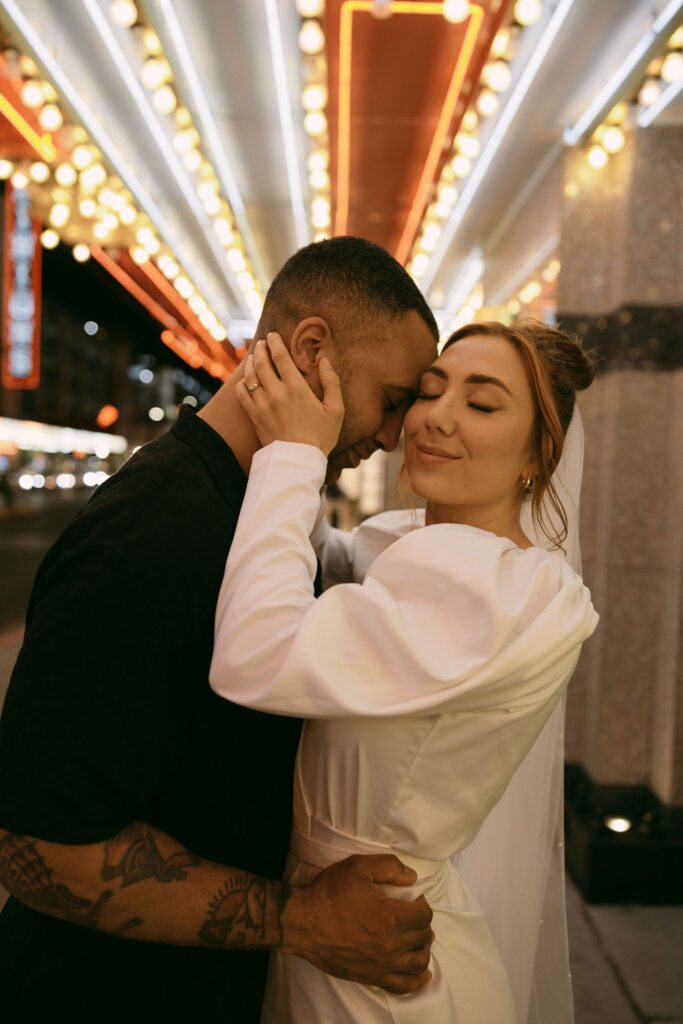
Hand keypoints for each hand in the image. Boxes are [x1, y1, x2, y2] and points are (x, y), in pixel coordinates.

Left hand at [237, 333, 343, 455]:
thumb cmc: (321, 436)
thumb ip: (332, 382)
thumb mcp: (336, 410)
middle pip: (262, 362)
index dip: (275, 342)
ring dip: (250, 363)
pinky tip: (245, 380)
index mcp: (296, 388)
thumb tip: (325, 359)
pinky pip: (241, 394)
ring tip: (252, 357)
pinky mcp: (253, 417)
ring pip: (250, 376)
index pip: (281, 357)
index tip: (273, 335)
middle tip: (261, 343)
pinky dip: (242, 383)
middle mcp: (276, 393)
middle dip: (260, 349)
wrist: (299, 462)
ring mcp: (262, 405)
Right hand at [281, 854, 433, 994]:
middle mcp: (390, 944)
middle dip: (422, 924)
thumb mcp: (358, 867)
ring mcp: (381, 963)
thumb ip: (390, 866)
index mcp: (390, 916)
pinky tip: (422, 974)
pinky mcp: (371, 977)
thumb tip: (413, 878)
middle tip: (413, 916)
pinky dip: (417, 980)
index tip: (415, 900)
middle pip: (422, 936)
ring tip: (417, 938)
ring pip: (418, 961)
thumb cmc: (330, 894)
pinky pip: (403, 986)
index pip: (423, 915)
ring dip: (423, 948)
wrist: (304, 923)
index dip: (423, 904)